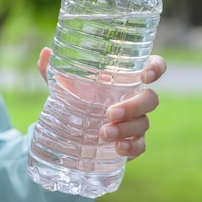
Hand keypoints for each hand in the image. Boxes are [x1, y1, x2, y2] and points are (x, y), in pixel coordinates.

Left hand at [37, 48, 166, 160]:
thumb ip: (54, 70)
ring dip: (126, 128)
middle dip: (134, 106)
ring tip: (103, 133)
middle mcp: (135, 99)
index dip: (156, 69)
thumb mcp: (63, 85)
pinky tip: (118, 148)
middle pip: (151, 99)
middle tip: (110, 113)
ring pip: (144, 123)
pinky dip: (131, 147)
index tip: (144, 76)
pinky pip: (141, 146)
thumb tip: (45, 53)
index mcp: (126, 79)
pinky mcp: (133, 143)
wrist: (69, 132)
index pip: (154, 67)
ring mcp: (136, 122)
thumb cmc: (76, 99)